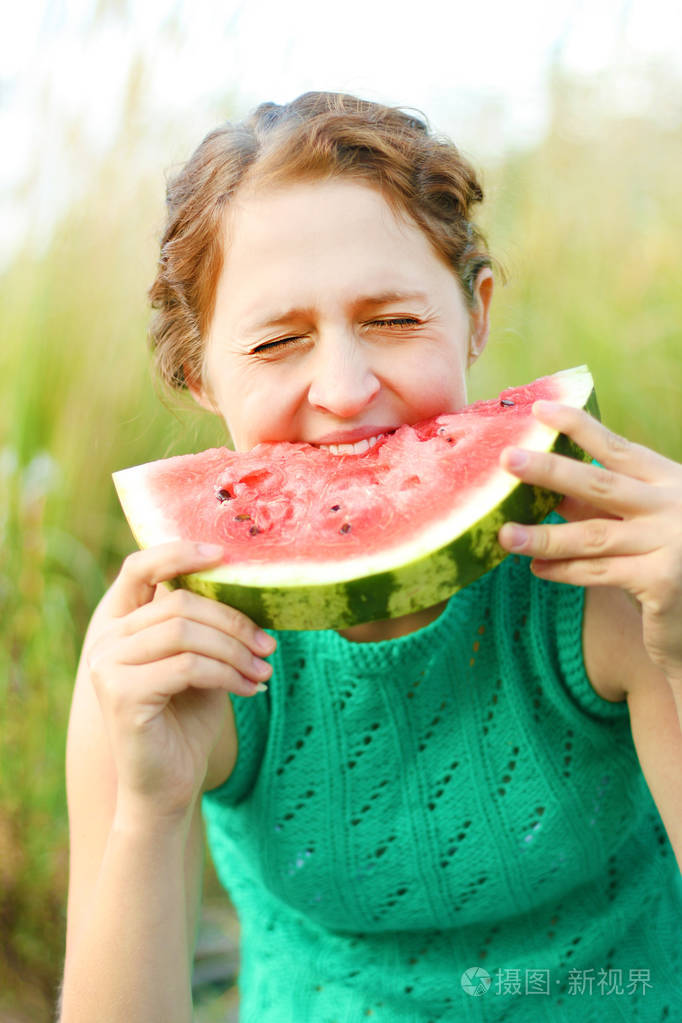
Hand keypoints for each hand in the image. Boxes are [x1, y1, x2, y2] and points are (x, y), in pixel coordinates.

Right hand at [85, 541, 274, 820]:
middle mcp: (107, 641)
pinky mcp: (122, 695)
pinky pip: (188, 667)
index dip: (180, 553)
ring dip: (236, 650)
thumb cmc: (188, 724)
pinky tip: (249, 690)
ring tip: (263, 671)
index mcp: (122, 626)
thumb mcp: (202, 664)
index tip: (226, 556)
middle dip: (234, 622)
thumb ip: (206, 627)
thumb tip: (243, 583)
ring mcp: (108, 667)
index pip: (142, 569)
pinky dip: (228, 674)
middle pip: (179, 604)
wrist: (166, 790)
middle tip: (269, 647)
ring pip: (185, 633)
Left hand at [498, 401, 681, 679]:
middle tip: (507, 458)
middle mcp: (673, 505)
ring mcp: (670, 543)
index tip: (540, 408)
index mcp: (669, 479)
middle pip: (599, 484)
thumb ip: (604, 502)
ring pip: (591, 536)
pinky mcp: (662, 582)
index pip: (618, 448)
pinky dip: (564, 570)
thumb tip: (546, 479)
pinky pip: (598, 572)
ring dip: (543, 535)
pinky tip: (537, 568)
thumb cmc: (670, 556)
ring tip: (504, 535)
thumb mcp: (645, 517)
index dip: (578, 427)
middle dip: (549, 470)